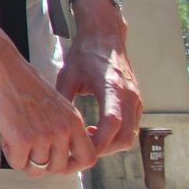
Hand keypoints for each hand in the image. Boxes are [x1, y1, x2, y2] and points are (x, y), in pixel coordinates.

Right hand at [0, 50, 97, 176]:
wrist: (0, 66)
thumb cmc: (21, 82)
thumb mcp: (54, 104)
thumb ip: (61, 126)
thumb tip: (55, 154)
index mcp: (74, 120)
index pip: (88, 158)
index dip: (73, 166)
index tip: (58, 163)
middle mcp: (63, 130)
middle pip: (59, 168)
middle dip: (42, 166)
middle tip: (28, 152)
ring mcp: (44, 136)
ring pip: (37, 169)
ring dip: (23, 159)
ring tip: (13, 139)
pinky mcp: (22, 139)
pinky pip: (17, 163)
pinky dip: (9, 154)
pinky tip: (5, 137)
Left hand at [57, 6, 142, 156]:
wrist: (105, 36)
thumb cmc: (86, 53)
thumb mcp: (68, 75)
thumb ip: (63, 100)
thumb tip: (52, 124)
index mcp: (113, 88)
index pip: (112, 125)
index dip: (97, 142)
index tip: (80, 149)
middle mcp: (130, 97)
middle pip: (124, 138)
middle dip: (103, 150)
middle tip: (81, 151)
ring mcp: (137, 100)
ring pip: (129, 136)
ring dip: (110, 145)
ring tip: (86, 141)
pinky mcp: (137, 102)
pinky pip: (130, 128)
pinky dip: (115, 135)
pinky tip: (96, 131)